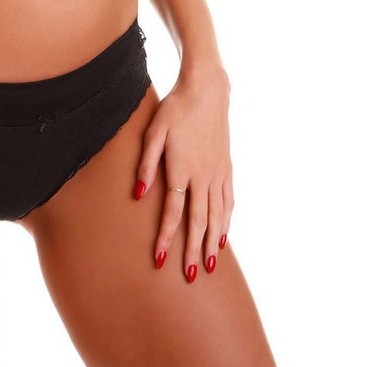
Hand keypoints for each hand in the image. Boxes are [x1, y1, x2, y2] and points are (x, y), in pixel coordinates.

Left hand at [133, 64, 232, 280]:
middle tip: (189, 276)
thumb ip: (146, 164)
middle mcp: (203, 176)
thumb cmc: (175, 109)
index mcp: (182, 169)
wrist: (207, 90)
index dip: (167, 237)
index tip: (161, 259)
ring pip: (217, 216)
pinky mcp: (227, 168)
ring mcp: (218, 173)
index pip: (174, 212)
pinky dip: (226, 222)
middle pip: (198, 221)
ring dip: (212, 242)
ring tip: (208, 265)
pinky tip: (223, 236)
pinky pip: (228, 202)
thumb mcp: (153, 131)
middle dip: (193, 250)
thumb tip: (138, 195)